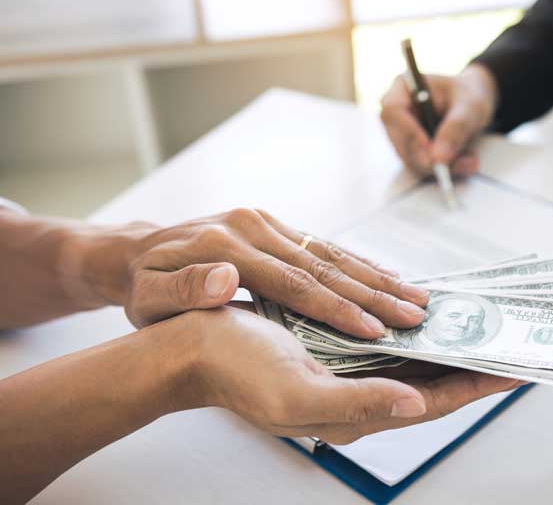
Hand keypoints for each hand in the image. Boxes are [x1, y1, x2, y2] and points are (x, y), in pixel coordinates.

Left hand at [74, 209, 428, 336]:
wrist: (137, 251)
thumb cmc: (145, 286)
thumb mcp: (149, 298)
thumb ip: (184, 290)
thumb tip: (225, 279)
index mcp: (228, 246)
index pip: (294, 283)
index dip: (337, 308)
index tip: (374, 329)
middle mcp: (254, 228)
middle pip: (323, 265)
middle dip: (374, 293)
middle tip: (415, 315)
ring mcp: (266, 222)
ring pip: (331, 251)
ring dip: (376, 276)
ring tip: (416, 295)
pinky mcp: (273, 224)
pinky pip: (323, 244)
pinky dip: (357, 261)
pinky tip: (386, 273)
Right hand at [183, 306, 519, 443]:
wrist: (191, 347)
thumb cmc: (234, 371)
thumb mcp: (294, 392)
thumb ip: (357, 403)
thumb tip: (414, 406)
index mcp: (354, 413)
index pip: (436, 404)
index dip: (479, 386)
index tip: (520, 369)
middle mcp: (359, 397)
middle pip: (433, 385)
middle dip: (474, 365)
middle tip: (513, 343)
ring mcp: (349, 374)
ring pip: (415, 364)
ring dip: (450, 347)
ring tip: (484, 328)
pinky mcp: (336, 351)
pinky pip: (390, 344)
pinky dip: (416, 332)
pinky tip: (430, 316)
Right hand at [380, 64, 496, 176]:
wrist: (473, 105)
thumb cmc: (469, 95)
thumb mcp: (469, 107)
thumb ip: (455, 129)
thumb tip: (438, 158)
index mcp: (402, 88)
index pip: (392, 112)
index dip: (409, 134)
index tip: (430, 153)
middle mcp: (397, 114)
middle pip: (400, 141)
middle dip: (426, 158)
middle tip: (449, 167)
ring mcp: (403, 135)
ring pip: (412, 160)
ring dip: (440, 166)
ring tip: (469, 162)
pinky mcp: (413, 153)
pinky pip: (424, 167)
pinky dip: (446, 169)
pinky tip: (466, 163)